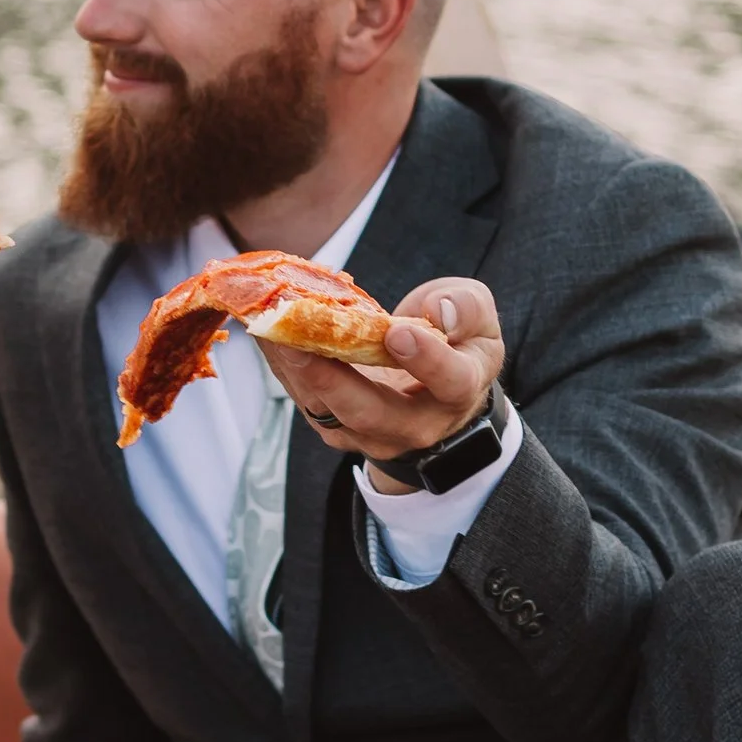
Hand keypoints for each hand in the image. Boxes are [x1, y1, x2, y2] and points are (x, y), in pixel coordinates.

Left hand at [260, 275, 505, 487]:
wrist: (435, 395)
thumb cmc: (458, 344)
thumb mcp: (479, 319)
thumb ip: (467, 308)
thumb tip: (439, 312)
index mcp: (458, 392)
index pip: (449, 381)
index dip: (426, 359)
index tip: (397, 331)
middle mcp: (413, 424)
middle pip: (369, 412)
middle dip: (331, 378)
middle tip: (300, 339)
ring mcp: (369, 433)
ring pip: (325, 409)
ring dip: (291, 368)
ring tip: (267, 325)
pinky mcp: (335, 427)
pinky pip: (303, 398)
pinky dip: (280, 364)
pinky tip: (262, 329)